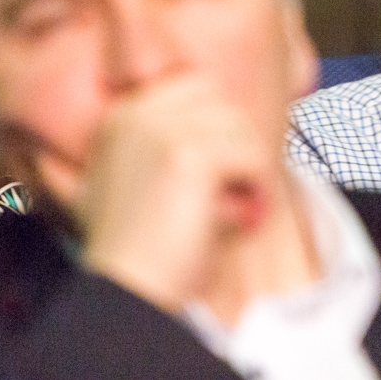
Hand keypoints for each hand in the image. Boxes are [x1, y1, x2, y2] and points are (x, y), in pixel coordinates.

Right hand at [75, 74, 280, 312]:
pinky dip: (258, 188)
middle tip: (242, 188)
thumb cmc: (136, 250)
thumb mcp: (131, 183)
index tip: (227, 168)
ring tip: (241, 208)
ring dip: (251, 171)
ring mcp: (161, 130)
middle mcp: (137, 113)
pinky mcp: (189, 155)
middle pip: (224, 105)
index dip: (221, 127)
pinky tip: (246, 217)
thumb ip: (158, 146)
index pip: (197, 87)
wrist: (126, 291)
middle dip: (238, 145)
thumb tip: (226, 124)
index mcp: (122, 114)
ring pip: (242, 130)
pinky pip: (253, 156)